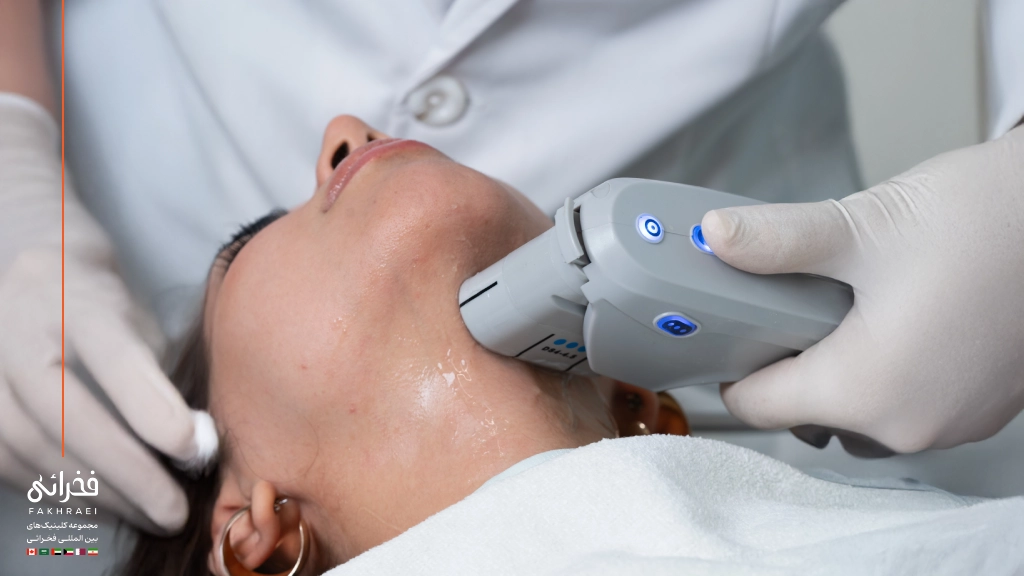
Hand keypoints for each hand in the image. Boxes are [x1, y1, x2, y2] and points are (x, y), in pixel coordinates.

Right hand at [0, 95, 194, 532]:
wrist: (22, 265)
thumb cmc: (97, 300)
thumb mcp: (135, 317)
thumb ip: (157, 375)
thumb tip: (194, 448)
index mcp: (77, 301)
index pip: (114, 356)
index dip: (152, 407)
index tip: (193, 447)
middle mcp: (20, 333)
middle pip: (67, 415)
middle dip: (129, 474)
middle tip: (175, 511)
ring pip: (34, 449)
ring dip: (97, 494)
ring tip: (149, 513)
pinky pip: (8, 462)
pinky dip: (58, 491)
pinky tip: (101, 502)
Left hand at [702, 126, 1023, 453]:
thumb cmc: (989, 222)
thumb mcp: (863, 226)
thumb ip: (779, 240)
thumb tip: (717, 237)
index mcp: (867, 390)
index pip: (761, 408)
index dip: (733, 370)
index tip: (726, 336)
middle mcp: (909, 424)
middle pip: (807, 415)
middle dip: (786, 367)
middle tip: (784, 310)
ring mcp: (951, 422)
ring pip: (857, 415)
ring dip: (837, 374)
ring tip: (839, 312)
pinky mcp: (980, 409)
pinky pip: (906, 406)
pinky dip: (885, 375)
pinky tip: (891, 322)